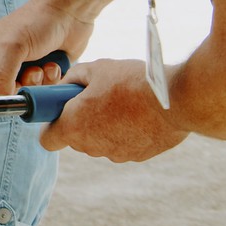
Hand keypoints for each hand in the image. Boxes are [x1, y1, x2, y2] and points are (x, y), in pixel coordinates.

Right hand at [0, 0, 93, 93]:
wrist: (69, 13)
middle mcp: (5, 62)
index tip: (5, 90)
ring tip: (44, 66)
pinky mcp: (46, 71)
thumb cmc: (35, 21)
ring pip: (27, 92)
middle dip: (20, 86)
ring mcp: (26, 67)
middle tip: (30, 72)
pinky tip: (54, 64)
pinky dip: (51, 79)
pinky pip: (45, 89)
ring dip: (38, 82)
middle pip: (5, 91)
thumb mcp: (10, 47)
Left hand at [41, 58, 186, 161]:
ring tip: (121, 102)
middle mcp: (92, 147)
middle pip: (75, 138)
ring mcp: (116, 154)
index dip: (51, 125)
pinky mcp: (138, 156)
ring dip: (103, 126)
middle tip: (95, 98)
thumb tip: (65, 84)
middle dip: (80, 120)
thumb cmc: (132, 82)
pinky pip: (122, 143)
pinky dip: (125, 131)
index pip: (47, 140)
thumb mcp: (96, 69)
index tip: (61, 110)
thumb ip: (73, 78)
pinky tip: (138, 113)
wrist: (177, 100)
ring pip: (99, 141)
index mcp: (74, 127)